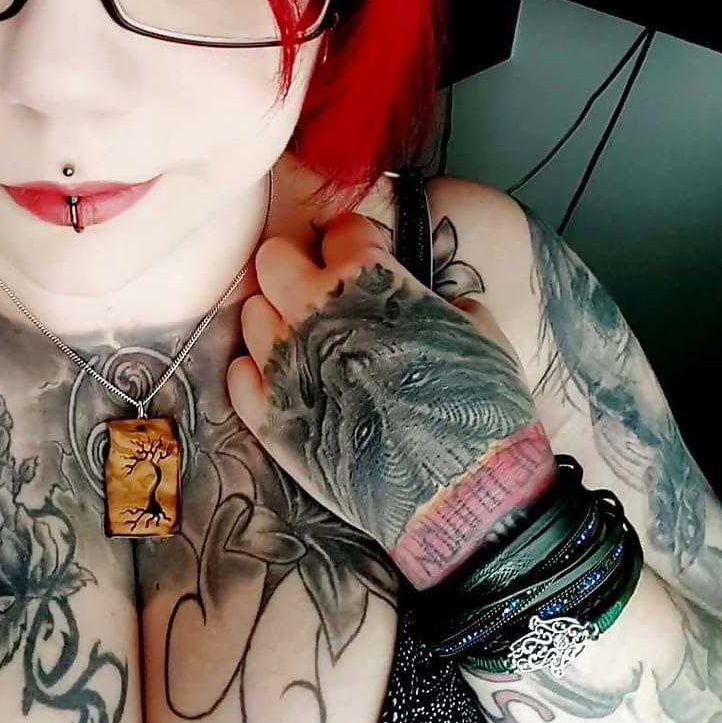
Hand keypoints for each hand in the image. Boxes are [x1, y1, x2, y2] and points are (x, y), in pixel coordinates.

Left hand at [226, 209, 558, 590]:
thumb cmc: (482, 408)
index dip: (354, 240)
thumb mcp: (480, 329)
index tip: (363, 255)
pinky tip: (286, 379)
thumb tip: (421, 295)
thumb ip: (436, 298)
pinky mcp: (269, 419)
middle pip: (274, 257)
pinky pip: (239, 374)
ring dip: (277, 318)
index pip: (339, 228)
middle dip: (298, 265)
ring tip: (307, 340)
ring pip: (251, 312)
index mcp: (369, 280)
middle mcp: (315, 312)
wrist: (462, 494)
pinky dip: (257, 371)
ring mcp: (285, 365)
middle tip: (322, 289)